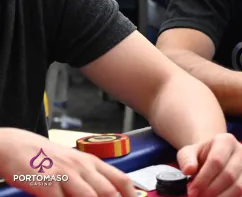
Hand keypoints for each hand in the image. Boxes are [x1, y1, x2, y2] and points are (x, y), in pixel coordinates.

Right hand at [0, 128, 136, 196]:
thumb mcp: (73, 163)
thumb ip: (89, 177)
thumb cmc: (46, 156)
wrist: (16, 145)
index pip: (120, 179)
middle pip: (108, 191)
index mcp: (92, 162)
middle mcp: (82, 167)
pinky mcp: (46, 183)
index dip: (130, 194)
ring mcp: (65, 175)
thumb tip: (106, 192)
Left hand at [177, 133, 241, 196]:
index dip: (203, 179)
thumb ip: (186, 159)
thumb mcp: (188, 153)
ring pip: (239, 187)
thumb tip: (189, 169)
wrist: (213, 158)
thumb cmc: (200, 156)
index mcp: (226, 140)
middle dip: (211, 190)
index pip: (217, 161)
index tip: (192, 191)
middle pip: (229, 175)